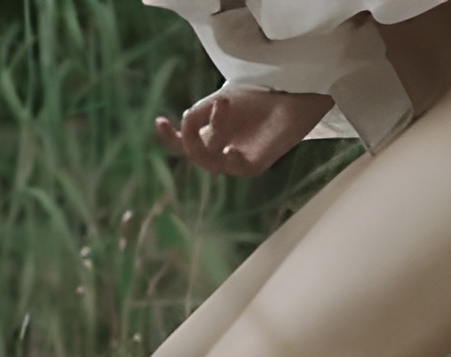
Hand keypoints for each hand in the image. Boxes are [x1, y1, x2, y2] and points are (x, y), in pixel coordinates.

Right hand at [153, 86, 334, 176]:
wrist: (290, 94)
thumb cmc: (258, 96)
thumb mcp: (221, 99)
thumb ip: (202, 112)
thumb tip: (186, 121)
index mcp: (210, 136)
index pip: (183, 144)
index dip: (169, 137)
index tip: (160, 120)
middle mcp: (220, 150)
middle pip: (194, 153)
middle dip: (189, 136)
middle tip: (191, 115)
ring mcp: (236, 159)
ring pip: (211, 159)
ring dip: (213, 132)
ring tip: (223, 104)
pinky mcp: (256, 164)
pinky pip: (239, 167)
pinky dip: (232, 160)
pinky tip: (230, 151)